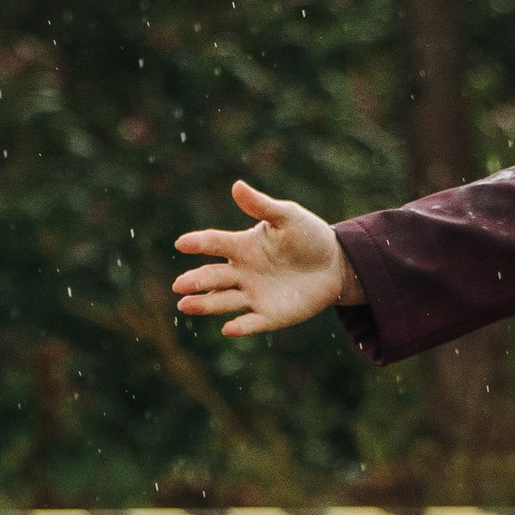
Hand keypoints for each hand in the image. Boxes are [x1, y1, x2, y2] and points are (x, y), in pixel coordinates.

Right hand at [174, 183, 360, 334]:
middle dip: (196, 281)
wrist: (334, 264)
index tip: (181, 243)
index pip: (215, 244)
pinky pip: (252, 322)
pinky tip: (228, 329)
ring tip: (185, 305)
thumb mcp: (287, 217)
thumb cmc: (307, 237)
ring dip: (205, 304)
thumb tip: (237, 186)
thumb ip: (262, 206)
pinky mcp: (270, 316)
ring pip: (224, 301)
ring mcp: (253, 295)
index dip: (198, 243)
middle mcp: (241, 272)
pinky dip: (240, 326)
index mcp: (242, 246)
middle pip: (214, 276)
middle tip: (179, 285)